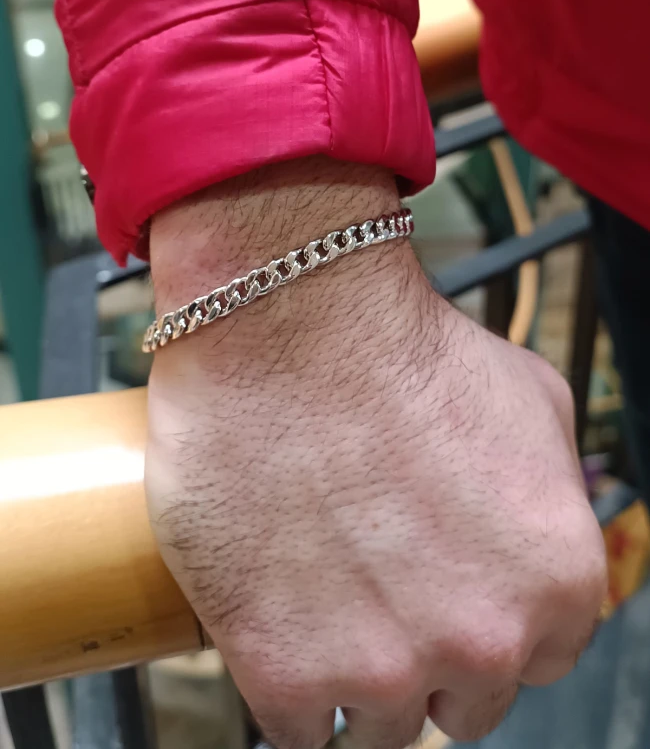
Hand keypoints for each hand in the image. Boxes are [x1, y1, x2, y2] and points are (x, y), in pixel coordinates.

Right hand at [146, 158, 605, 746]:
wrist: (291, 322)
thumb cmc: (401, 348)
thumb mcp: (532, 397)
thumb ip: (553, 483)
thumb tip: (536, 519)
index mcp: (556, 582)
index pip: (536, 659)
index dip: (484, 626)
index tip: (444, 602)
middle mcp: (485, 641)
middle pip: (461, 701)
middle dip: (427, 656)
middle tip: (379, 595)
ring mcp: (383, 666)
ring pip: (379, 724)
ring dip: (354, 676)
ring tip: (321, 602)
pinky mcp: (285, 672)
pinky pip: (296, 730)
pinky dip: (287, 689)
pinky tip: (278, 626)